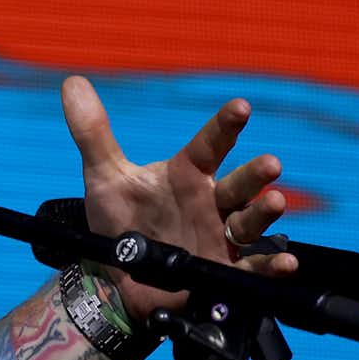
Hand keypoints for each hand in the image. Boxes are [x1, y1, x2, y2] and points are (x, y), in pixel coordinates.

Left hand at [61, 74, 299, 321]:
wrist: (115, 277)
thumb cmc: (120, 222)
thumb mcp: (103, 178)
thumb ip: (92, 132)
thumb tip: (72, 82)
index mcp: (188, 175)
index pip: (211, 144)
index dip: (225, 126)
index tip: (240, 107)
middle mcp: (211, 202)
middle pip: (239, 184)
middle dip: (255, 175)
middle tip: (271, 163)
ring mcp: (220, 236)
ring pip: (250, 221)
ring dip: (264, 213)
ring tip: (275, 202)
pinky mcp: (222, 271)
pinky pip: (253, 268)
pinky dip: (270, 266)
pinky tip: (286, 264)